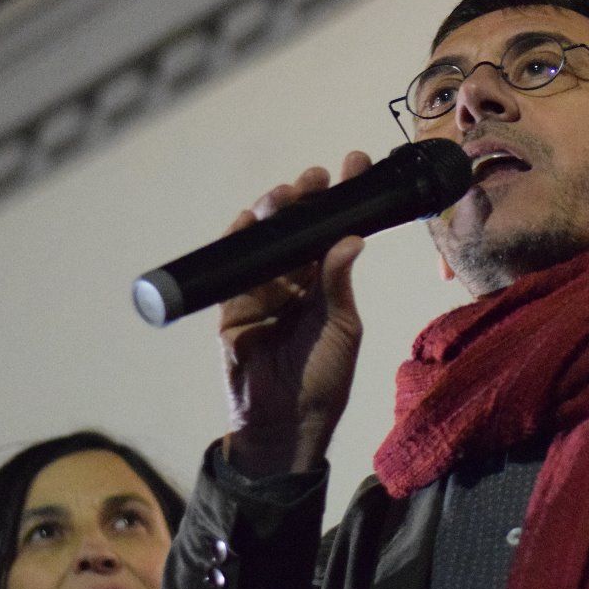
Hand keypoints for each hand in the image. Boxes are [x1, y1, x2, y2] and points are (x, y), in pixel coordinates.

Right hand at [219, 151, 371, 475]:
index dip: (345, 198)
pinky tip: (245, 220)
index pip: (335, 230)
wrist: (285, 424)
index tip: (356, 163)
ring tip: (285, 194)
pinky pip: (232, 268)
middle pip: (298, 228)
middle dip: (305, 198)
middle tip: (315, 178)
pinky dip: (236, 241)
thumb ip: (338, 284)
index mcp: (327, 283)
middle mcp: (296, 280)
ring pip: (265, 241)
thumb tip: (351, 238)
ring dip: (272, 213)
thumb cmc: (323, 379)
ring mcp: (263, 290)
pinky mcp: (233, 306)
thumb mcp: (341, 328)